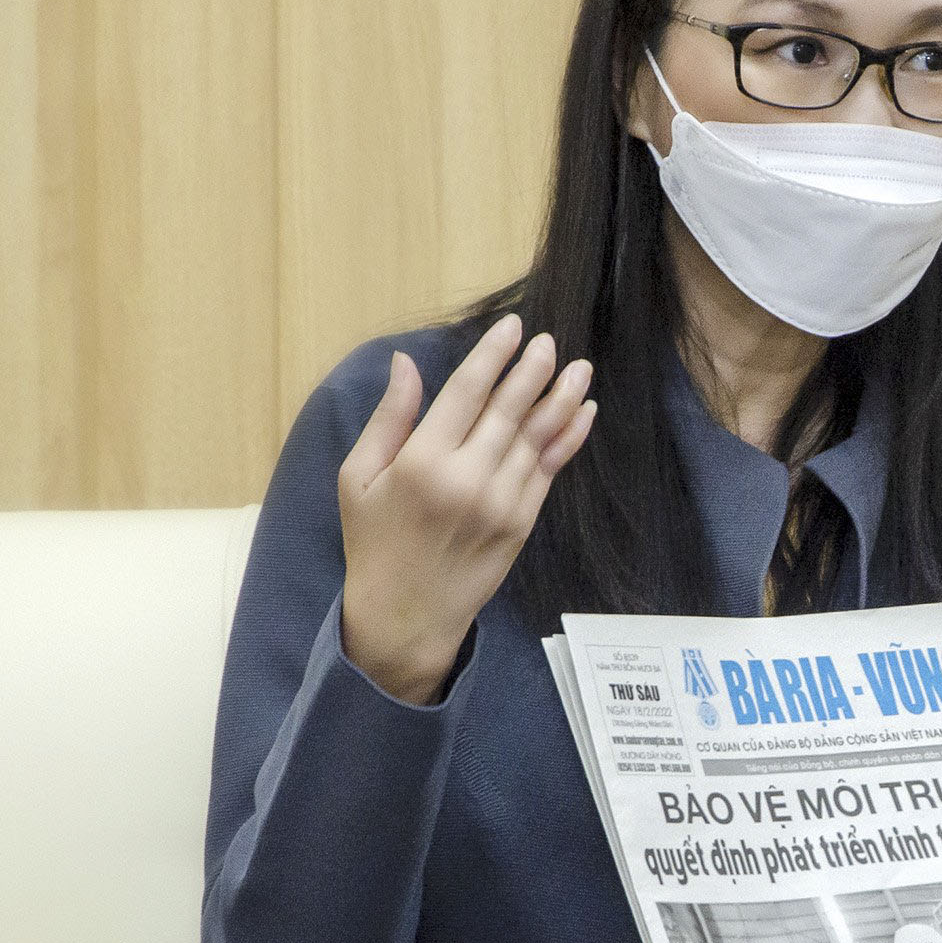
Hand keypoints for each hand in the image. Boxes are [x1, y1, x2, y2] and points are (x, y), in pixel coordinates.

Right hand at [336, 315, 595, 703]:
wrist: (407, 615)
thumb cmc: (374, 542)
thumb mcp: (359, 478)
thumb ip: (389, 418)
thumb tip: (406, 362)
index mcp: (422, 462)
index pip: (467, 392)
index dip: (493, 355)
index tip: (512, 327)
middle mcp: (468, 478)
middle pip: (510, 409)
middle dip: (533, 369)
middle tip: (550, 340)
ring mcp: (501, 502)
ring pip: (537, 436)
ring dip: (561, 397)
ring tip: (580, 366)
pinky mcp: (522, 523)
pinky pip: (550, 469)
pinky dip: (568, 437)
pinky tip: (582, 411)